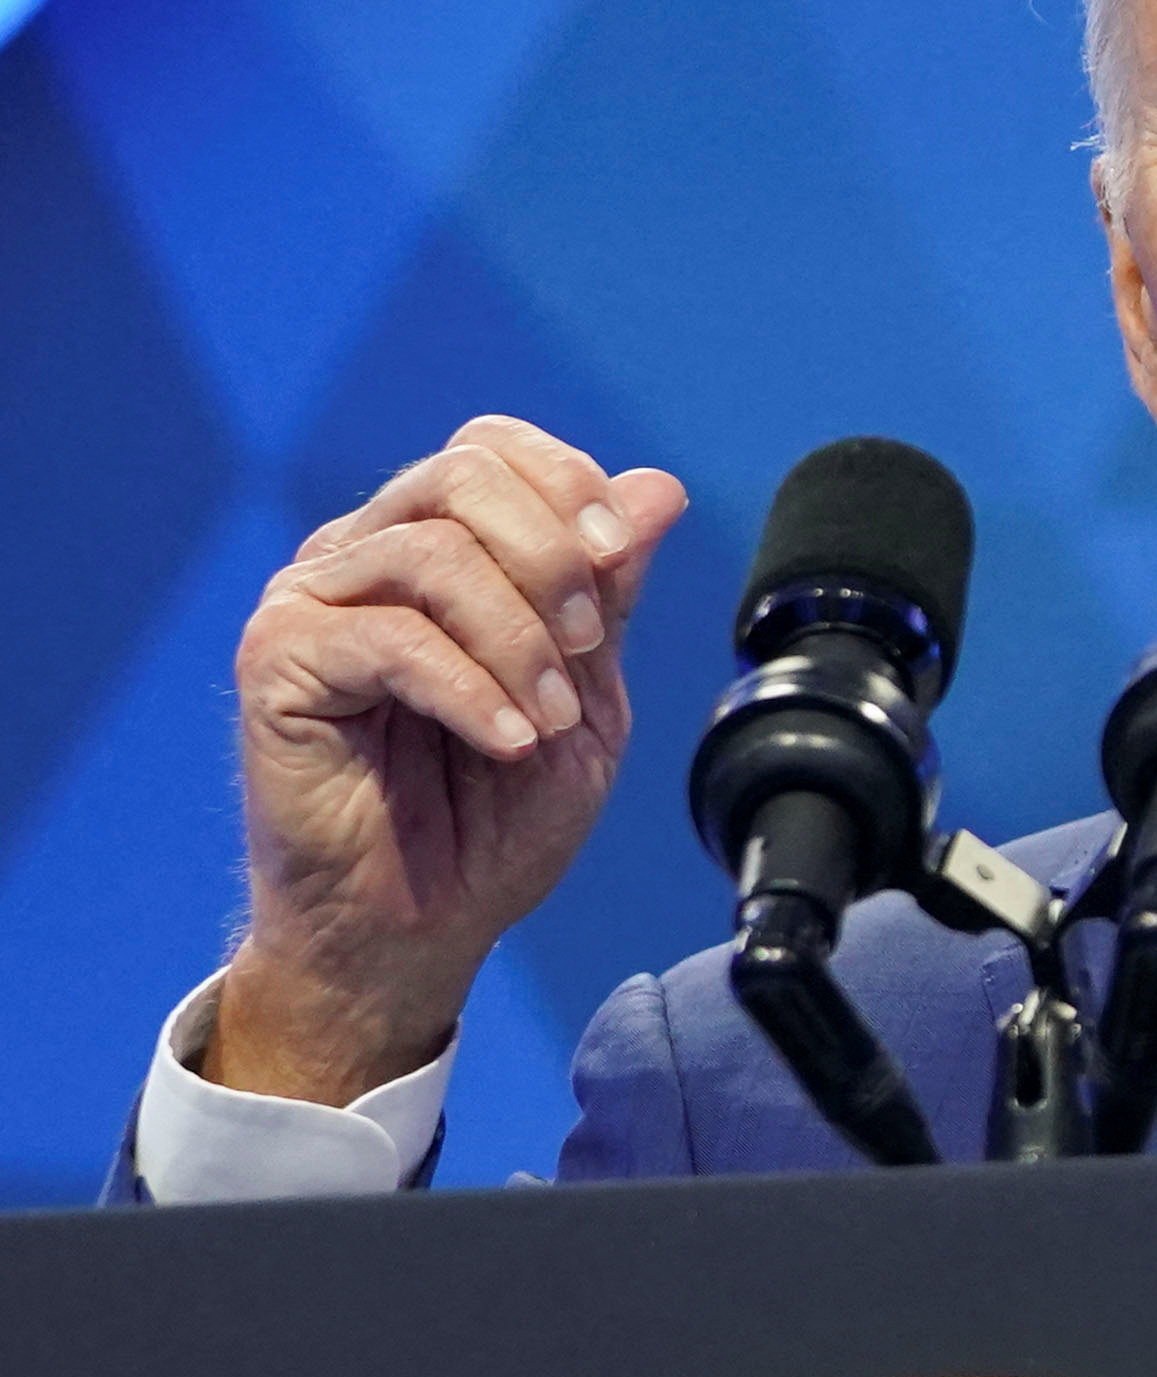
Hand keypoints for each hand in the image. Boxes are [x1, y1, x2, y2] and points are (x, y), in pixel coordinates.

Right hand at [214, 419, 690, 1103]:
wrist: (417, 928)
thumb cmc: (489, 823)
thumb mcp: (586, 699)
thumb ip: (610, 596)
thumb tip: (656, 487)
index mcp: (431, 550)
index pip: (490, 448)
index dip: (568, 485)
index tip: (622, 558)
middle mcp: (360, 558)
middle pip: (460, 476)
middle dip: (552, 557)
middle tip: (589, 648)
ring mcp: (311, 604)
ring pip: (432, 553)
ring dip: (519, 638)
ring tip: (547, 720)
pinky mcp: (278, 661)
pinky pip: (386, 636)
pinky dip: (470, 688)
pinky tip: (507, 741)